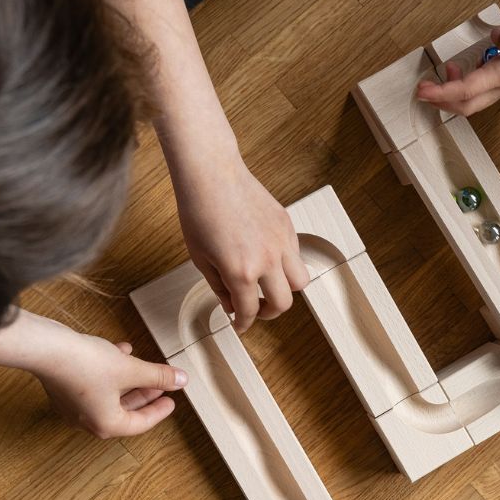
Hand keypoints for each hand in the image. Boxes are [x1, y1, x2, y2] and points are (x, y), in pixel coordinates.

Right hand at [36, 332, 186, 438]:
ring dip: (129, 380)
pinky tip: (120, 351)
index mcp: (105, 423)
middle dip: (145, 394)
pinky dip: (110, 371)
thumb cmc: (85, 365)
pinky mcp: (65, 387)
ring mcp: (73, 404)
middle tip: (161, 385)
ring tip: (144, 366)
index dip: (159, 411)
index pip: (140, 424)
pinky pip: (95, 383)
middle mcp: (87, 419)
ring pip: (110, 395)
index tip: (170, 402)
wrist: (46, 348)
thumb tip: (180, 380)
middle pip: (124, 410)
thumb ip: (158, 376)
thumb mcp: (131, 370)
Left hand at [174, 150, 309, 332]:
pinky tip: (268, 259)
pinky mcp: (287, 227)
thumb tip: (232, 306)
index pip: (249, 311)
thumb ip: (219, 288)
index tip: (240, 324)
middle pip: (283, 303)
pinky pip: (296, 255)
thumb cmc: (199, 213)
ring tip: (270, 286)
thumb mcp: (201, 259)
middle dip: (268, 312)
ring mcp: (281, 242)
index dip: (243, 323)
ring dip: (286, 290)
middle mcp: (267, 260)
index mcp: (241, 271)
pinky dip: (286, 265)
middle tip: (256, 308)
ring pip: (300, 282)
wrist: (212, 175)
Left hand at [416, 26, 499, 115]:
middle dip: (440, 100)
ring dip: (452, 93)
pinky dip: (466, 86)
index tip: (421, 91)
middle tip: (423, 89)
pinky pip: (481, 90)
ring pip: (471, 99)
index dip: (440, 91)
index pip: (465, 89)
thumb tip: (496, 36)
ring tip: (445, 73)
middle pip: (463, 104)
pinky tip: (469, 69)